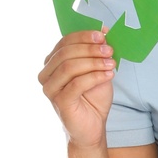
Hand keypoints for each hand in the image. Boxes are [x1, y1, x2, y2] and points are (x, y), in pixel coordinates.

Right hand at [38, 30, 114, 147]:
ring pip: (69, 67)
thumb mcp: (97, 70)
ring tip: (111, 63)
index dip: (84, 36)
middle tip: (109, 50)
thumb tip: (103, 31)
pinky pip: (76, 84)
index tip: (103, 35)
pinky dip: (95, 76)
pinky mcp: (59, 101)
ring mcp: (50, 88)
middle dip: (90, 49)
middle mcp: (46, 74)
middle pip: (66, 53)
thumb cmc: (93, 98)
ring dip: (93, 62)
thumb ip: (97, 52)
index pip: (64, 42)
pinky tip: (109, 75)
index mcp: (52, 63)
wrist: (93, 127)